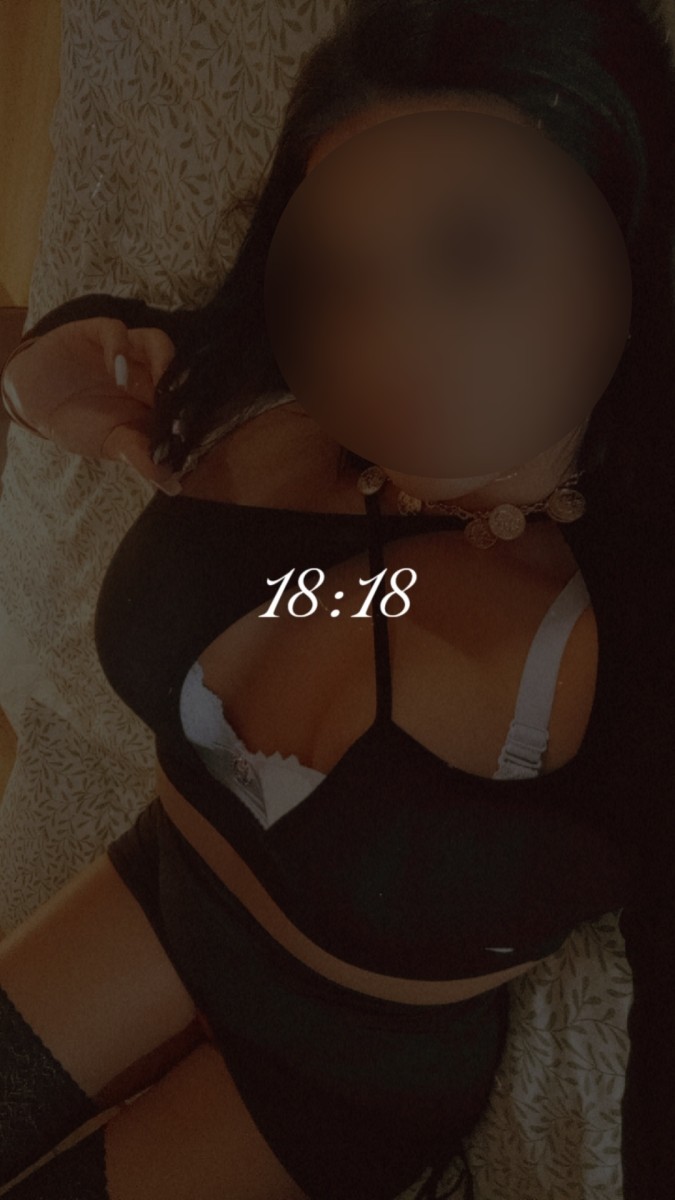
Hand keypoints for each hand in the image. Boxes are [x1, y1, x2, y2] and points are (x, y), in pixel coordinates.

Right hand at [5, 317, 183, 489]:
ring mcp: (126, 350)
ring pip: (156, 341)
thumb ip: (141, 459)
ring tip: (148, 385)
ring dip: (159, 360)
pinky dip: (118, 346)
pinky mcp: (98, 333)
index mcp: (157, 399)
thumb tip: (173, 487)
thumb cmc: (80, 424)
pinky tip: (113, 368)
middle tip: (176, 404)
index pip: (185, 398)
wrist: (35, 400)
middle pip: (178, 367)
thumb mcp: (111, 445)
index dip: (191, 412)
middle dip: (182, 384)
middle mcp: (147, 372)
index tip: (188, 431)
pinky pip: (116, 330)